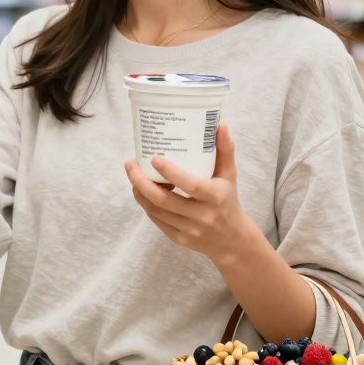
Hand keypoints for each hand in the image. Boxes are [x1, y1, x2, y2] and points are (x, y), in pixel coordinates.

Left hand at [124, 124, 255, 260]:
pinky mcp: (179, 239)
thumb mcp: (229, 175)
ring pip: (155, 211)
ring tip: (134, 175)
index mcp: (214, 197)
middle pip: (163, 200)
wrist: (233, 240)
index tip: (154, 158)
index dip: (170, 173)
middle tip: (130, 164)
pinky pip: (157, 221)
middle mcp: (201, 216)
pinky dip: (147, 205)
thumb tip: (220, 124)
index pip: (190, 185)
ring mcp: (189, 230)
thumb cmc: (228, 200)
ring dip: (140, 192)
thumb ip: (224, 150)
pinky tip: (143, 191)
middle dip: (141, 182)